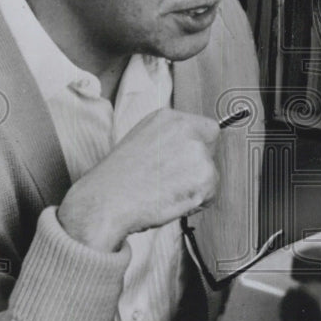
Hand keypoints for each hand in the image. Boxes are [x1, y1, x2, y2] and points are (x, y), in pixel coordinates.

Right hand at [57, 109, 219, 251]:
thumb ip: (168, 140)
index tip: (189, 161)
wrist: (109, 199)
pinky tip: (172, 200)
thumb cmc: (118, 179)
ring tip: (167, 191)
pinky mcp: (205, 175)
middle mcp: (185, 128)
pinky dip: (197, 202)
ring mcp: (197, 151)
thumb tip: (185, 150)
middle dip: (198, 167)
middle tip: (174, 181)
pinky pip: (211, 194)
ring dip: (196, 187)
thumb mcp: (142, 141)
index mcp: (168, 117)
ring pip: (211, 173)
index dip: (200, 147)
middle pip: (211, 148)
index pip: (206, 128)